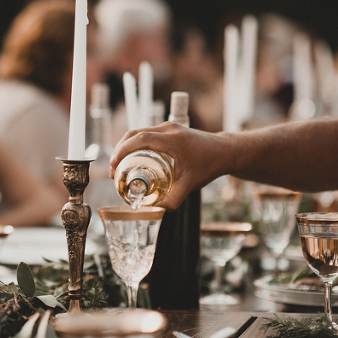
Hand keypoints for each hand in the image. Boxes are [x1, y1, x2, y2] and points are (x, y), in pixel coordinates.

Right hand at [109, 123, 223, 209]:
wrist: (224, 151)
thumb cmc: (209, 165)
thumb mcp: (191, 185)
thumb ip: (174, 200)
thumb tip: (155, 211)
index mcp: (172, 140)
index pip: (140, 139)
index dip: (122, 150)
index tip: (114, 165)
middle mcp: (168, 129)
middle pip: (134, 134)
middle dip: (119, 150)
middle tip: (113, 169)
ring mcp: (168, 126)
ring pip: (138, 132)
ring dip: (125, 146)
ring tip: (119, 165)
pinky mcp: (169, 129)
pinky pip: (146, 133)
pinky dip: (135, 143)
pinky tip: (131, 157)